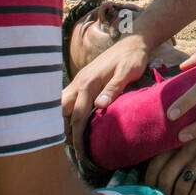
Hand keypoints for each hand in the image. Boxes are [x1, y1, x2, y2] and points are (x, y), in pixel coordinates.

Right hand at [62, 35, 150, 161]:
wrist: (133, 42)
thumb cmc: (132, 59)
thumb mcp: (127, 73)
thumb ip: (113, 88)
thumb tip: (99, 106)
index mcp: (89, 83)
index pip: (78, 115)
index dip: (77, 135)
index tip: (80, 152)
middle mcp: (79, 82)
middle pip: (63, 111)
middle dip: (64, 130)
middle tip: (71, 149)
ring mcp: (79, 80)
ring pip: (62, 104)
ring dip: (62, 121)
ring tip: (68, 138)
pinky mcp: (82, 80)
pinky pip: (67, 97)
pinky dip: (65, 111)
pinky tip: (70, 120)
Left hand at [144, 129, 195, 194]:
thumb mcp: (192, 125)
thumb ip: (178, 138)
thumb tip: (161, 159)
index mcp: (178, 137)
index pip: (156, 163)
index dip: (151, 180)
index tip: (151, 189)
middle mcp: (188, 147)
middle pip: (166, 177)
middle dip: (163, 193)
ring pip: (182, 184)